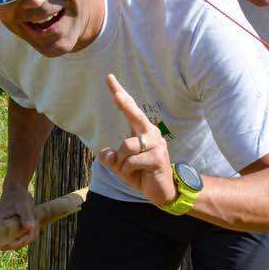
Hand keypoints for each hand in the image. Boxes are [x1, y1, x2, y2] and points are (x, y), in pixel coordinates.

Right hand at [0, 185, 37, 249]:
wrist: (16, 190)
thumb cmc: (18, 195)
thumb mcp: (23, 204)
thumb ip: (26, 216)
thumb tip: (30, 227)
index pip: (2, 244)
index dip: (15, 245)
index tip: (27, 236)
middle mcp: (0, 231)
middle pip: (13, 245)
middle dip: (27, 238)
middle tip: (35, 224)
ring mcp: (6, 231)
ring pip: (20, 241)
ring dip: (31, 234)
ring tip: (35, 219)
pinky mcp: (13, 230)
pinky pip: (23, 236)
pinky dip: (31, 232)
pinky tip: (35, 221)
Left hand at [98, 74, 175, 205]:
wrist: (162, 192)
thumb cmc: (142, 174)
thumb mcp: (121, 166)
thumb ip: (111, 159)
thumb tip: (105, 153)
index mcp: (141, 131)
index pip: (130, 109)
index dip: (119, 92)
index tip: (109, 77)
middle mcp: (151, 133)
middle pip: (135, 115)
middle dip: (125, 104)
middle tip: (117, 95)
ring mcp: (156, 144)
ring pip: (126, 147)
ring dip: (121, 163)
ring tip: (131, 170)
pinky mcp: (157, 157)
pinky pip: (130, 161)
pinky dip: (127, 171)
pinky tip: (139, 174)